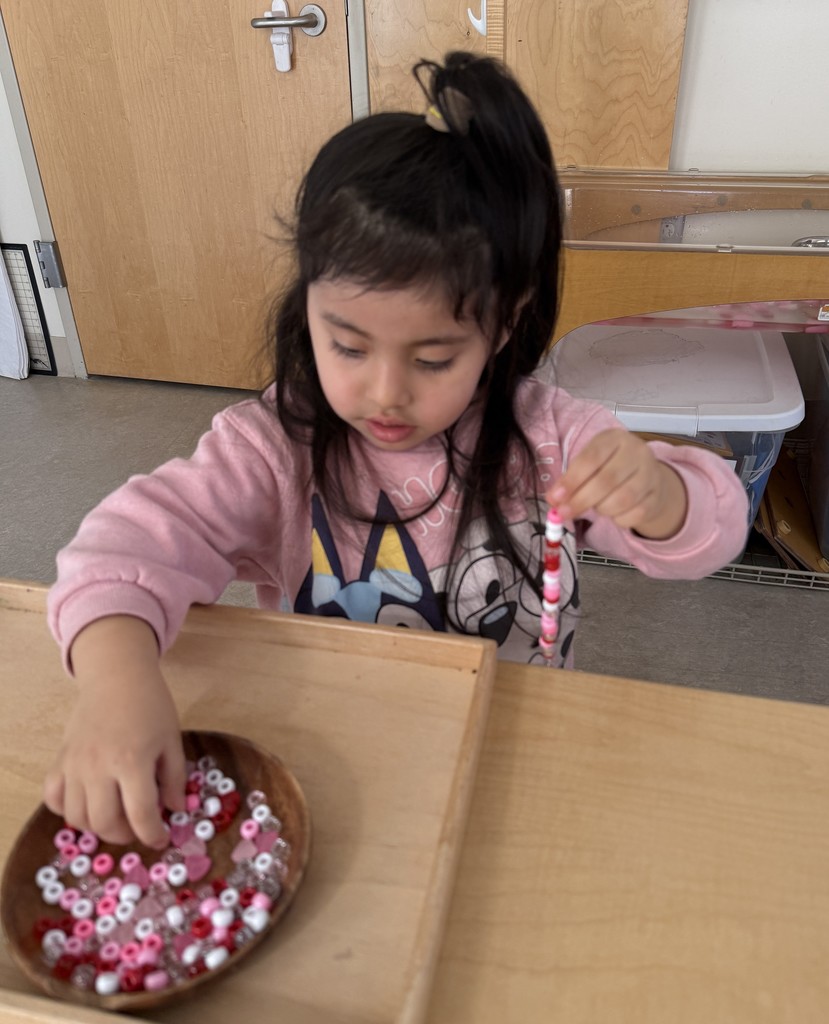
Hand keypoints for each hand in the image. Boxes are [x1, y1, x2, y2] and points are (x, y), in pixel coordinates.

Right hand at [43, 616, 185, 847]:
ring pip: (77, 817)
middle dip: (126, 835)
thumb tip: (175, 811)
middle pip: (105, 823)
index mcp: (132, 762)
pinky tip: (88, 803)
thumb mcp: (172, 740)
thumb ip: (174, 778)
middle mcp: (98, 768)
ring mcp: (74, 766)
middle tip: (139, 828)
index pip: (141, 815)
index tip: (161, 839)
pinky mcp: (60, 760)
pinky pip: (53, 798)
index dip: (153, 835)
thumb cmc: (150, 705)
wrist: (116, 677)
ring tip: (117, 816)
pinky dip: (68, 810)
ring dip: (98, 827)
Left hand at [547, 429, 687, 539]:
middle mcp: (637, 453)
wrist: (647, 475)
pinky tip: (613, 513)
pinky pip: (634, 514)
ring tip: (595, 507)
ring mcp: (651, 474)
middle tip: (563, 514)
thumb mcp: (590, 463)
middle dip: (580, 500)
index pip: (591, 459)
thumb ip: (571, 479)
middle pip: (606, 481)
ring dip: (601, 509)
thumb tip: (553, 499)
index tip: (555, 498)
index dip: (571, 481)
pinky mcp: (657, 496)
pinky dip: (618, 519)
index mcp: (615, 438)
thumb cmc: (610, 466)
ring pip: (622, 500)